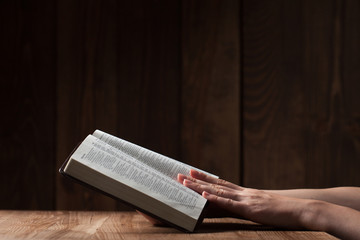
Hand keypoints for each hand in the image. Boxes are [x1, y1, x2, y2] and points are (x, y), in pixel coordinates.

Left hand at [177, 169, 307, 228]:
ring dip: (200, 187)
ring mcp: (246, 199)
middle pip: (215, 185)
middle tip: (180, 175)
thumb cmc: (284, 211)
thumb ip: (251, 205)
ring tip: (184, 182)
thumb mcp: (263, 207)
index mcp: (246, 193)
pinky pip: (230, 204)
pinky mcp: (250, 209)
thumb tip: (240, 208)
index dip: (205, 178)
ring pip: (218, 192)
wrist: (301, 210)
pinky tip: (204, 196)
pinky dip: (216, 199)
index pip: (221, 183)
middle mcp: (243, 193)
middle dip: (197, 180)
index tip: (192, 172)